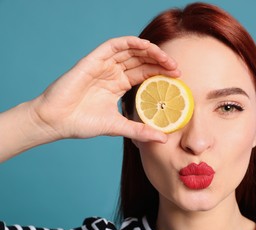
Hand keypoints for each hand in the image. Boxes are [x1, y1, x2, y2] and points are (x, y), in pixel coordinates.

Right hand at [30, 36, 178, 141]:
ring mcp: (103, 65)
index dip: (160, 73)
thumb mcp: (118, 126)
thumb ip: (140, 131)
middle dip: (160, 62)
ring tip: (166, 59)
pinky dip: (130, 43)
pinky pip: (114, 46)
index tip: (177, 77)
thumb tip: (163, 140)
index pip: (144, 73)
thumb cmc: (82, 123)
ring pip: (131, 51)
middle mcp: (113, 73)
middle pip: (141, 61)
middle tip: (176, 68)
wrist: (56, 121)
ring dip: (150, 51)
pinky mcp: (93, 60)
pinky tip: (146, 46)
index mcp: (118, 85)